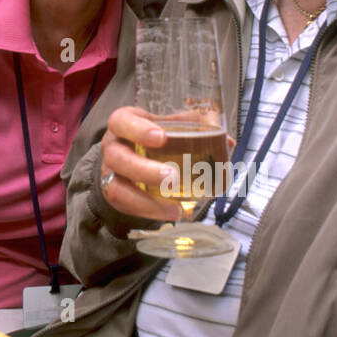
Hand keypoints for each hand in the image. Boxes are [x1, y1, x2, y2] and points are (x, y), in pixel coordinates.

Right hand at [99, 106, 229, 221]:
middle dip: (145, 170)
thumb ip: (194, 128)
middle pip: (118, 158)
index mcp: (123, 123)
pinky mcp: (113, 194)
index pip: (121, 122)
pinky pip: (126, 206)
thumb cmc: (151, 136)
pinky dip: (150, 212)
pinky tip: (172, 213)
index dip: (139, 130)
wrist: (129, 155)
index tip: (162, 137)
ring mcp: (109, 172)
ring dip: (146, 200)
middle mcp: (112, 147)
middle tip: (173, 177)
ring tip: (176, 207)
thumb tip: (227, 141)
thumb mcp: (167, 125)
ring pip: (116, 188)